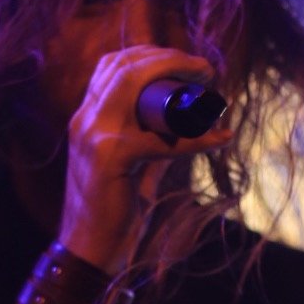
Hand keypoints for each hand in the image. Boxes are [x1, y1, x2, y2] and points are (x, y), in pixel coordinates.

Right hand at [58, 45, 230, 272]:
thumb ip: (148, 143)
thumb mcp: (130, 165)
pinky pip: (161, 139)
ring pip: (133, 81)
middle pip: (124, 65)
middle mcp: (84, 119)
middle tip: (205, 69)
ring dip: (175, 73)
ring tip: (207, 81)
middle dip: (169, 57)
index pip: (112, 64)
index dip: (151, 54)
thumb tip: (185, 127)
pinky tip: (219, 139)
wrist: (89, 249)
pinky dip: (196, 139)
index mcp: (86, 117)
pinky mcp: (110, 157)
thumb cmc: (113, 209)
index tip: (187, 63)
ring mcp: (93, 135)